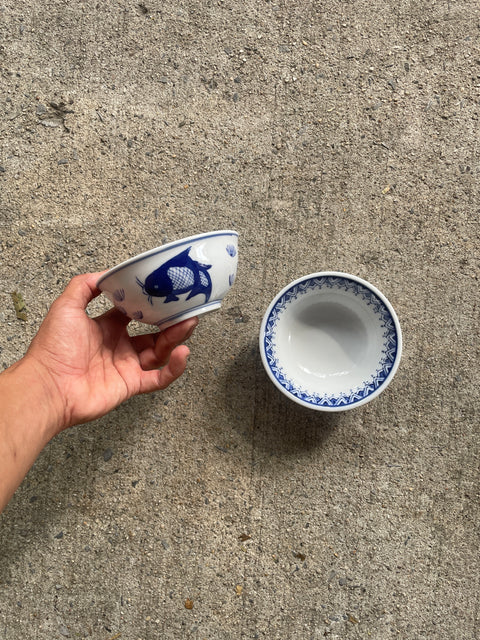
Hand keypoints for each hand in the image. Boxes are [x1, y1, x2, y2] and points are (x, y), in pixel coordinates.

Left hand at [25, 272, 197, 432]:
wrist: (48, 386)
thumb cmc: (52, 349)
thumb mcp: (65, 307)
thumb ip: (84, 286)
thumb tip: (106, 273)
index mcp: (106, 327)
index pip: (136, 313)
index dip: (150, 304)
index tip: (165, 292)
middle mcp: (119, 346)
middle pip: (154, 333)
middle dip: (172, 322)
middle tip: (187, 309)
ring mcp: (127, 366)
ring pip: (161, 352)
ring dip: (176, 338)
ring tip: (189, 323)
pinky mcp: (131, 385)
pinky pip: (159, 378)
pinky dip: (174, 368)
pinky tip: (181, 353)